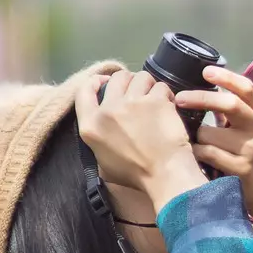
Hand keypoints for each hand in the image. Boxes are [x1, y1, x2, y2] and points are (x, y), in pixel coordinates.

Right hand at [75, 68, 202, 206]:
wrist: (164, 174)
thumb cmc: (135, 175)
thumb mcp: (103, 164)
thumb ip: (99, 143)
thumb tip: (102, 134)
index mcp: (90, 125)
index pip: (84, 90)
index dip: (96, 81)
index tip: (105, 81)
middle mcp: (108, 110)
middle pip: (116, 78)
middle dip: (129, 81)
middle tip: (139, 92)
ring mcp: (132, 103)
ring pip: (140, 77)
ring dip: (149, 85)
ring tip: (155, 98)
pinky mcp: (156, 101)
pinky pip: (161, 86)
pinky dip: (166, 94)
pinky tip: (169, 105)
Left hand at [176, 66, 252, 211]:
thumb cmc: (249, 152)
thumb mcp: (247, 127)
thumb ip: (231, 109)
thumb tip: (199, 87)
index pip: (246, 88)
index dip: (226, 77)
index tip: (206, 71)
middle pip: (230, 104)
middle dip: (200, 99)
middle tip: (179, 98)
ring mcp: (251, 148)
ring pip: (210, 133)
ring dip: (195, 137)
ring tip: (193, 143)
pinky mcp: (241, 168)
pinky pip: (207, 154)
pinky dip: (196, 153)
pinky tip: (195, 156)